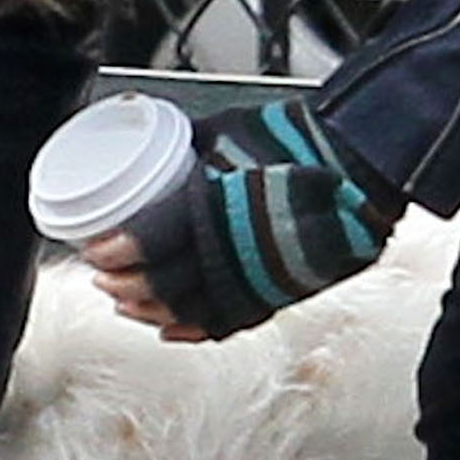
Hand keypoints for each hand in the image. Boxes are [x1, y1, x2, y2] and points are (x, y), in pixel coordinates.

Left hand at [85, 98, 402, 342]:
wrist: (363, 165)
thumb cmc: (301, 139)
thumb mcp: (230, 128)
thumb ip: (187, 142)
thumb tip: (148, 139)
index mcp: (223, 202)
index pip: (156, 238)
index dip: (120, 251)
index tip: (95, 249)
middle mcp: (239, 246)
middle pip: (167, 282)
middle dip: (125, 285)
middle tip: (101, 276)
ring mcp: (260, 277)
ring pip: (192, 311)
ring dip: (152, 312)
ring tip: (126, 303)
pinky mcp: (279, 293)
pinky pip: (228, 323)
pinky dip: (194, 330)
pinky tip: (169, 329)